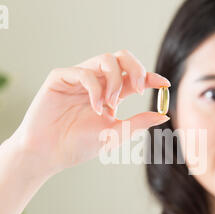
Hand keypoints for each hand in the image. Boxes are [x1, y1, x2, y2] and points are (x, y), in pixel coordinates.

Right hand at [7, 49, 170, 176]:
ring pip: (104, 59)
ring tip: (111, 104)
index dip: (150, 76)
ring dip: (114, 80)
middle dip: (135, 67)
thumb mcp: (116, 133)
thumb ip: (139, 122)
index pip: (133, 78)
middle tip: (141, 86)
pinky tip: (95, 107)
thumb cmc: (79, 146)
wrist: (49, 155)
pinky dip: (95, 88)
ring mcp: (78, 78)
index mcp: (110, 94)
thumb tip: (165, 115)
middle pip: (121, 58)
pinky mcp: (60, 78)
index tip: (165, 84)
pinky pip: (83, 72)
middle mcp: (96, 82)